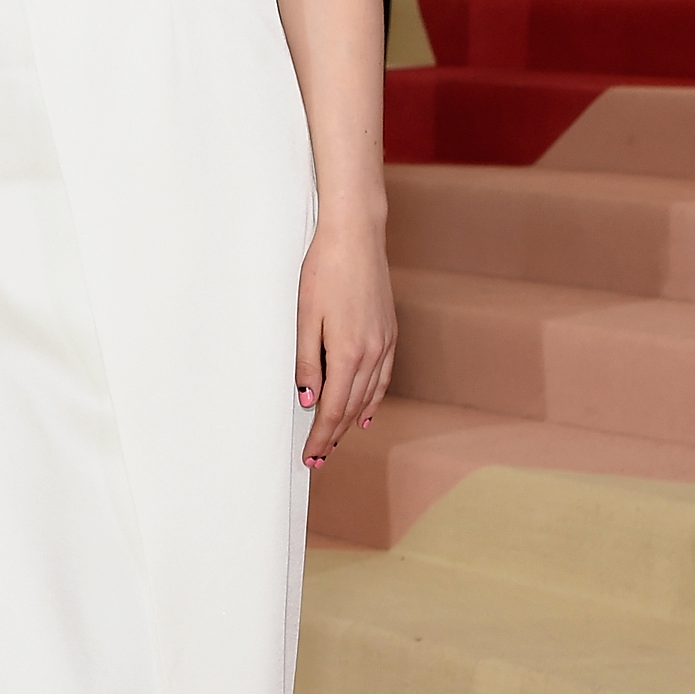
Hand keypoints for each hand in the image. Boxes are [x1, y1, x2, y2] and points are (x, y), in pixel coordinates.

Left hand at [294, 214, 396, 465]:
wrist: (356, 235)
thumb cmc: (324, 270)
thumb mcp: (304, 317)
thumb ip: (307, 362)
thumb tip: (309, 399)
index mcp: (348, 352)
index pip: (333, 409)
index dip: (321, 436)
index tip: (310, 456)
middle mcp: (372, 353)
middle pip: (351, 408)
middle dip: (334, 436)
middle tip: (318, 458)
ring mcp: (385, 343)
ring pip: (369, 395)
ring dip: (352, 421)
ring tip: (336, 441)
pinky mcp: (390, 332)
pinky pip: (383, 377)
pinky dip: (373, 399)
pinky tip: (365, 411)